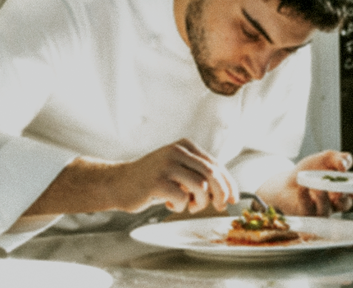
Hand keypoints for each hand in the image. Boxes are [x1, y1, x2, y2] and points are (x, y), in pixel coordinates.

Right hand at [113, 139, 236, 214]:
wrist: (119, 182)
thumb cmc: (151, 179)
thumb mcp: (177, 169)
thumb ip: (198, 174)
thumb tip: (226, 193)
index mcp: (185, 146)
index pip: (216, 164)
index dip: (228, 183)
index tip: (233, 198)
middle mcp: (177, 151)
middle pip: (212, 173)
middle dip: (220, 194)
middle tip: (219, 206)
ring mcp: (166, 165)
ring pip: (200, 186)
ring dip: (200, 202)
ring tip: (190, 205)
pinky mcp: (157, 181)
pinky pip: (182, 197)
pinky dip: (182, 206)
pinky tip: (172, 204)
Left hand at [254, 150, 352, 215]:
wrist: (287, 181)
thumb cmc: (309, 171)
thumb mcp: (325, 158)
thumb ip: (338, 158)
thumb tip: (345, 165)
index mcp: (343, 189)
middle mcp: (335, 203)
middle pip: (345, 205)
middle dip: (344, 199)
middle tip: (339, 191)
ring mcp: (321, 211)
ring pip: (327, 210)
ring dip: (323, 198)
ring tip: (318, 188)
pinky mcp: (306, 215)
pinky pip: (308, 211)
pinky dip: (305, 198)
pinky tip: (303, 189)